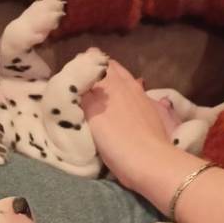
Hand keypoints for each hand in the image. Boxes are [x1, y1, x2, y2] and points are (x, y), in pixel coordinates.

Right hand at [82, 60, 170, 190]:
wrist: (150, 162)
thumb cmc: (117, 139)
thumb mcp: (92, 114)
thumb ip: (84, 93)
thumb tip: (77, 80)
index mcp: (113, 80)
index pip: (94, 59)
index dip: (82, 65)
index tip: (72, 78)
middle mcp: (129, 83)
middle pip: (111, 69)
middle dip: (98, 73)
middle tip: (85, 88)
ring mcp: (143, 98)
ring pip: (124, 82)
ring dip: (112, 86)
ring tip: (100, 99)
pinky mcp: (150, 113)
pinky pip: (133, 97)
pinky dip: (123, 99)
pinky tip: (118, 111)